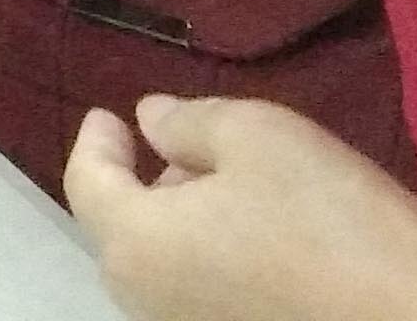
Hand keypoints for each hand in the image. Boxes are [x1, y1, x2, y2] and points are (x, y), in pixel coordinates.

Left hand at [66, 98, 416, 320]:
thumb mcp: (255, 135)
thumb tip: (148, 120)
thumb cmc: (331, 219)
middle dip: (146, 188)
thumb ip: (187, 123)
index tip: (108, 115)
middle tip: (182, 152)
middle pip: (126, 236)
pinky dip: (215, 267)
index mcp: (135, 247)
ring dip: (183, 230)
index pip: (86, 186)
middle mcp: (150, 305)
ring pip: (168, 274)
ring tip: (229, 194)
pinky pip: (207, 302)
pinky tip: (264, 246)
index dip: (95, 143)